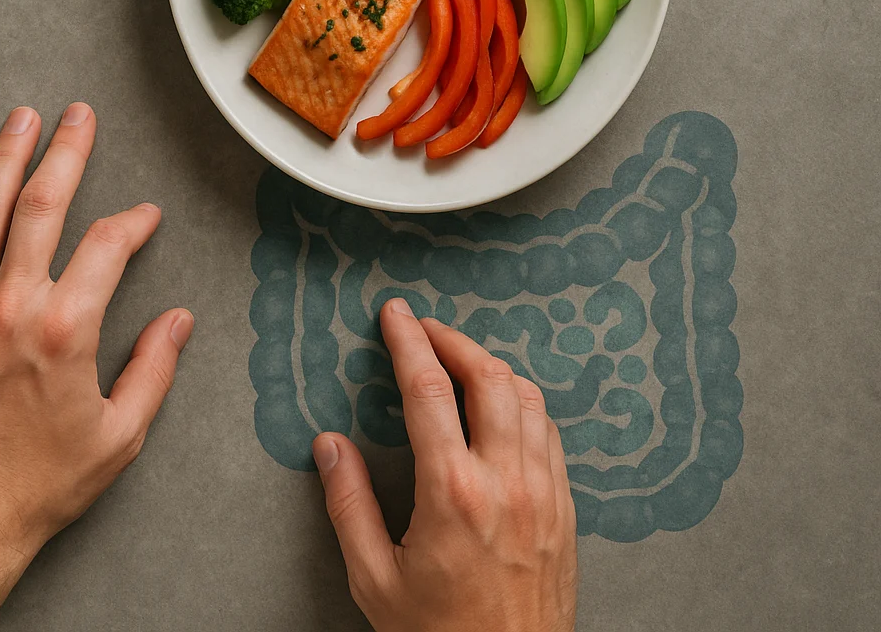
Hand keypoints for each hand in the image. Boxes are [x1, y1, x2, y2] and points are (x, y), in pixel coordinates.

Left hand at [0, 104, 192, 631]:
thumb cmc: (45, 482)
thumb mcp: (122, 434)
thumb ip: (154, 368)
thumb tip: (179, 321)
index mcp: (67, 329)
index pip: (108, 246)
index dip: (134, 222)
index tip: (146, 217)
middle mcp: (13, 307)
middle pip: (41, 206)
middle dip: (65, 152)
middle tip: (78, 115)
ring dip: (5, 158)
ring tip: (21, 118)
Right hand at [313, 298, 576, 631]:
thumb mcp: (373, 578)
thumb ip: (348, 504)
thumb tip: (329, 446)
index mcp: (452, 493)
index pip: (428, 389)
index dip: (407, 340)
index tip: (395, 315)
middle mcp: (505, 483)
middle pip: (488, 377)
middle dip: (453, 340)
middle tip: (424, 327)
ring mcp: (543, 495)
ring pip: (528, 399)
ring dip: (492, 366)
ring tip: (460, 359)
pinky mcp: (563, 512)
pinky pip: (550, 434)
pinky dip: (524, 403)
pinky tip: (502, 405)